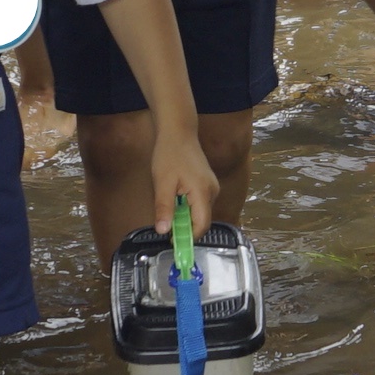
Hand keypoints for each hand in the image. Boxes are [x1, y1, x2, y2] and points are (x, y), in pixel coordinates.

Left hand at [151, 129, 222, 243]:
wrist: (178, 132)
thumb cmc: (169, 154)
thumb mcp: (162, 183)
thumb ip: (164, 208)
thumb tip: (162, 231)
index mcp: (203, 192)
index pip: (201, 225)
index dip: (188, 237)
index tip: (172, 242)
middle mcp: (212, 191)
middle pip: (201, 221)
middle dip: (184, 226)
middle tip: (166, 222)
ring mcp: (212, 187)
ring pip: (200, 213)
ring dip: (185, 215)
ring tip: (169, 203)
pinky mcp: (208, 185)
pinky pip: (200, 204)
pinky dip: (187, 207)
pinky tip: (175, 197)